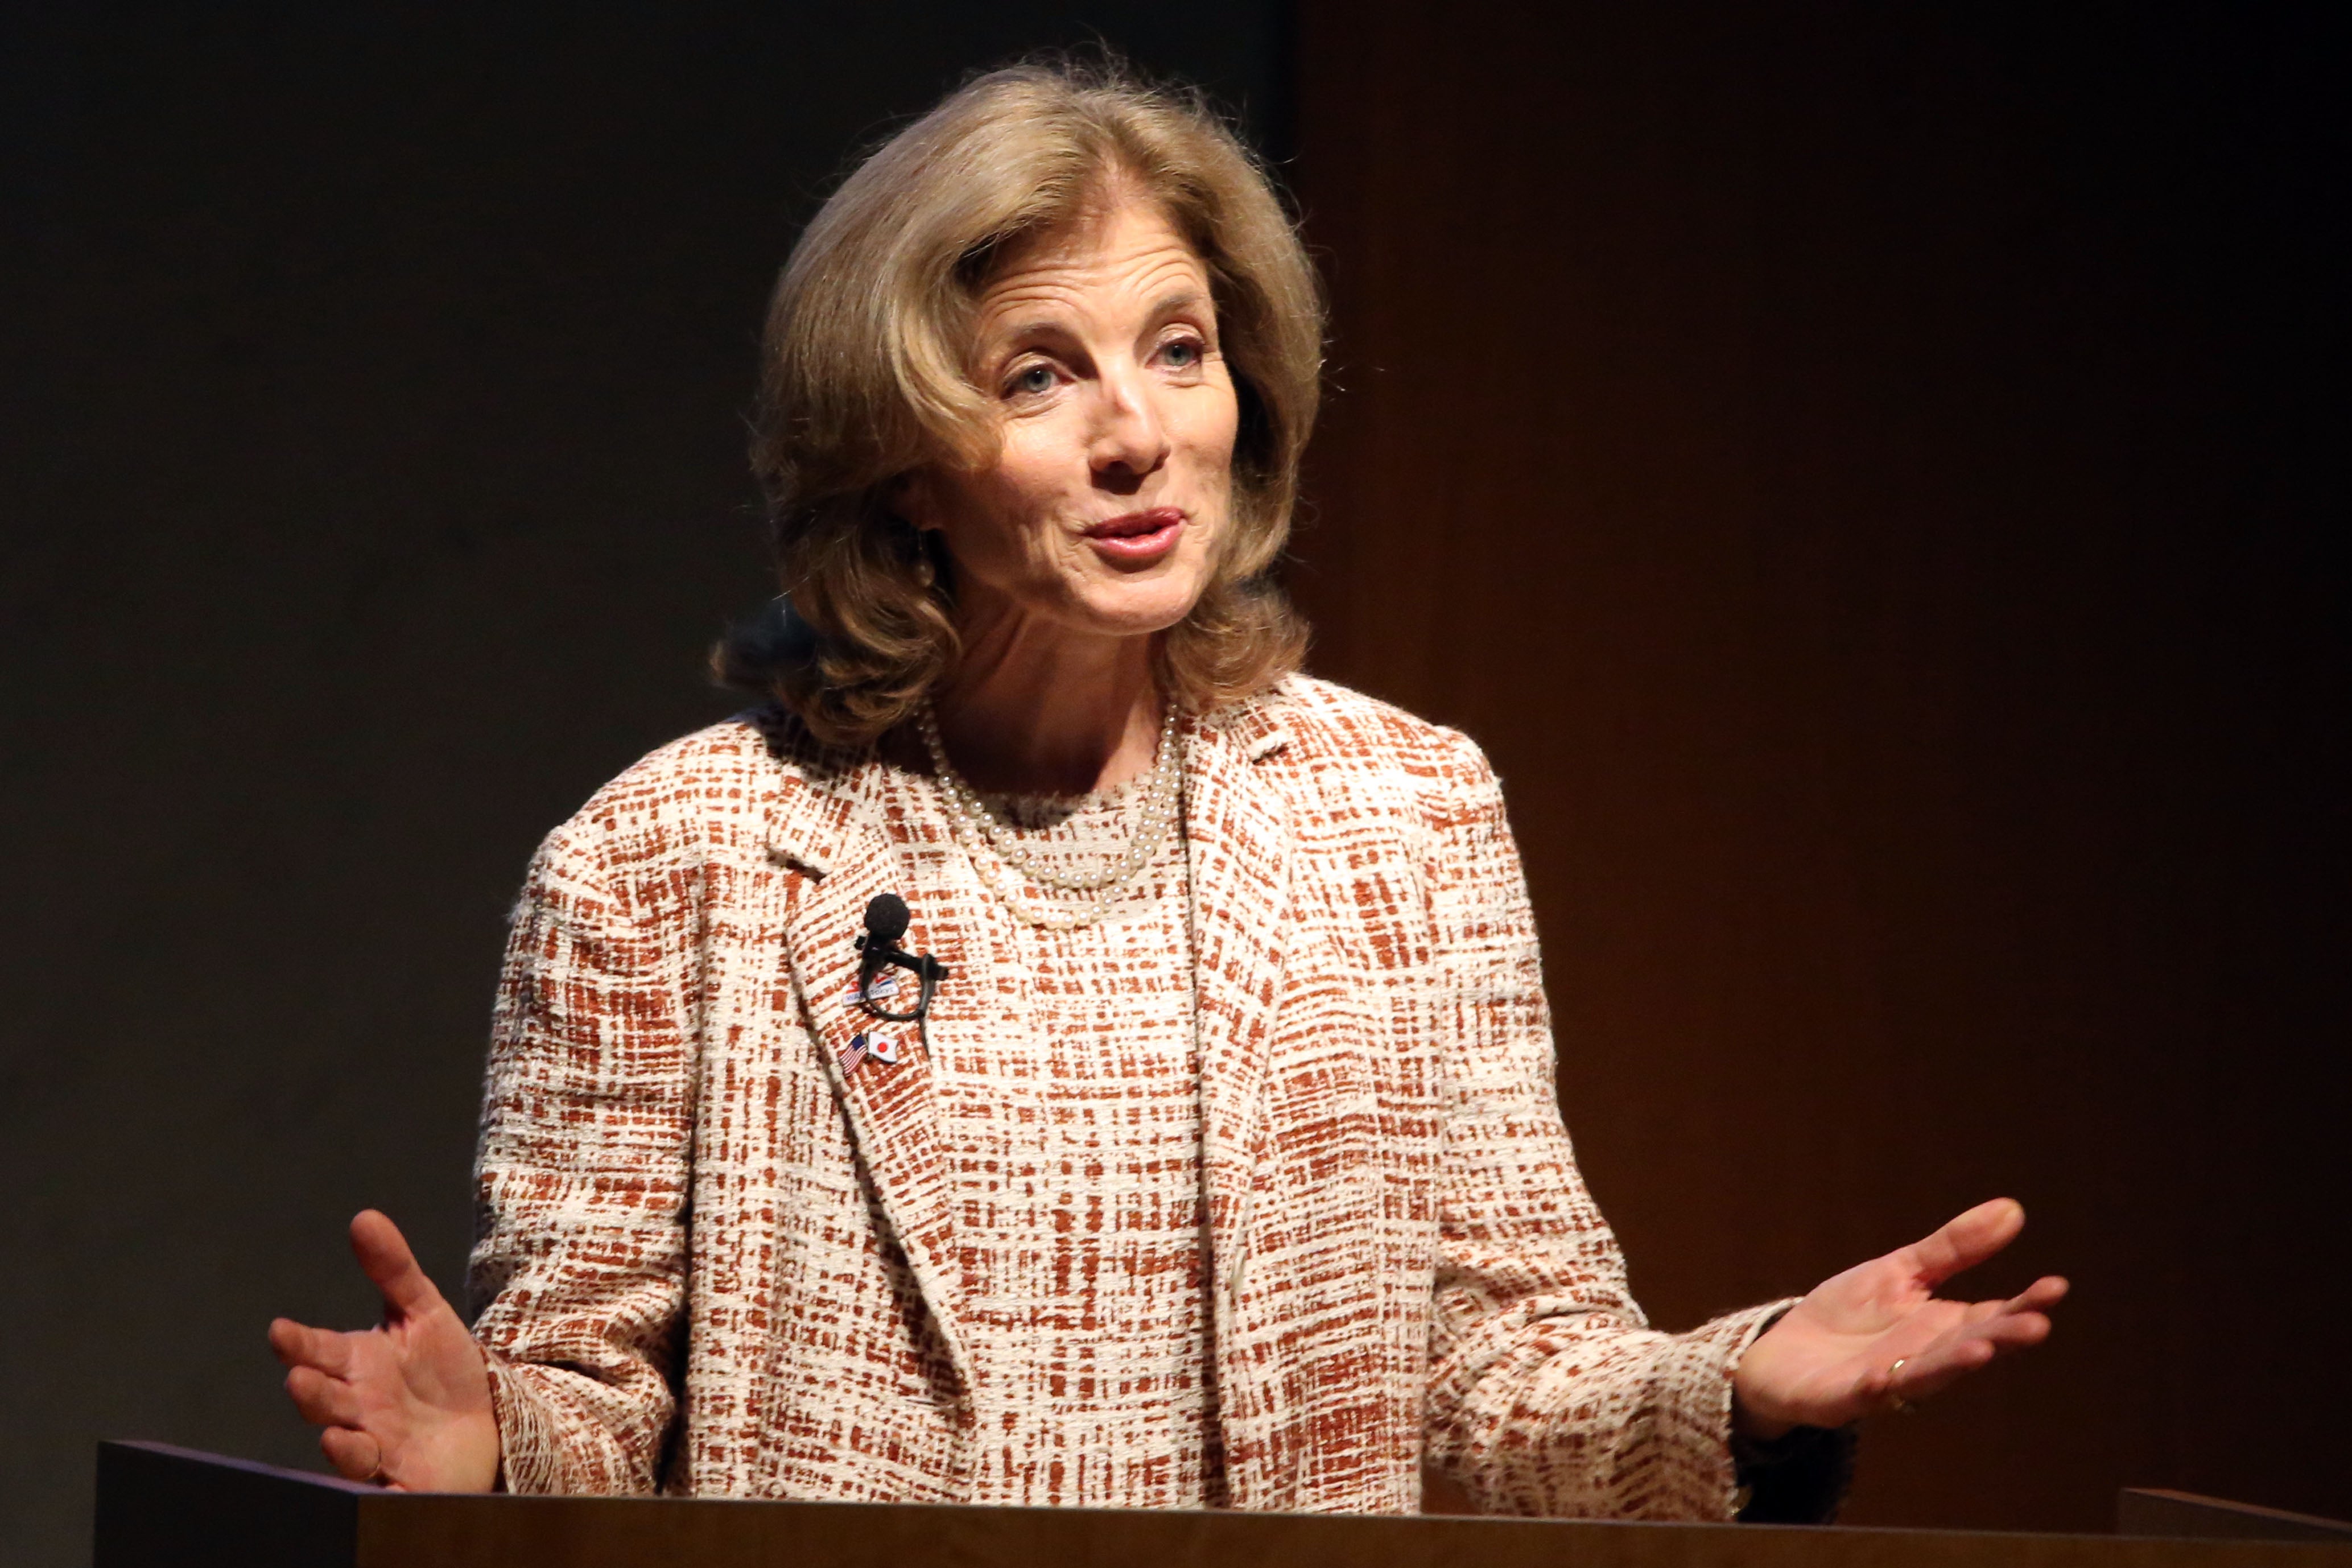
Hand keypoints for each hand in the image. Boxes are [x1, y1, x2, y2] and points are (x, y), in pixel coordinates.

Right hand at [267, 1210, 499, 1490]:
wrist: (487, 1423)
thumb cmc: (441, 1369)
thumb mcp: (424, 1313)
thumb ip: (393, 1269)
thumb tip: (365, 1217)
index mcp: (356, 1366)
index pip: (319, 1351)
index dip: (299, 1344)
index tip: (280, 1331)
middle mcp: (357, 1410)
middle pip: (326, 1402)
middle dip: (312, 1392)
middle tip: (301, 1378)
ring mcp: (378, 1450)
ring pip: (350, 1451)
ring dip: (340, 1445)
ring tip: (335, 1433)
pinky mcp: (406, 1485)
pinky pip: (389, 1493)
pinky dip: (383, 1492)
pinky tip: (384, 1484)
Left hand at [1732, 1197, 2066, 1437]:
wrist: (1785, 1353)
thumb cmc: (1851, 1316)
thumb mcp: (1902, 1272)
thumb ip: (1954, 1248)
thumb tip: (2014, 1209)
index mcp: (1942, 1328)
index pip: (1992, 1316)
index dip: (2024, 1304)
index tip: (2056, 1286)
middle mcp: (1923, 1358)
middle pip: (1967, 1348)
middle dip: (2001, 1337)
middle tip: (2036, 1325)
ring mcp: (1886, 1381)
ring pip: (1924, 1376)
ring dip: (1952, 1366)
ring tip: (1982, 1348)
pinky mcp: (1843, 1397)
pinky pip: (1863, 1395)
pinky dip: (1875, 1389)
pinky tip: (1883, 1378)